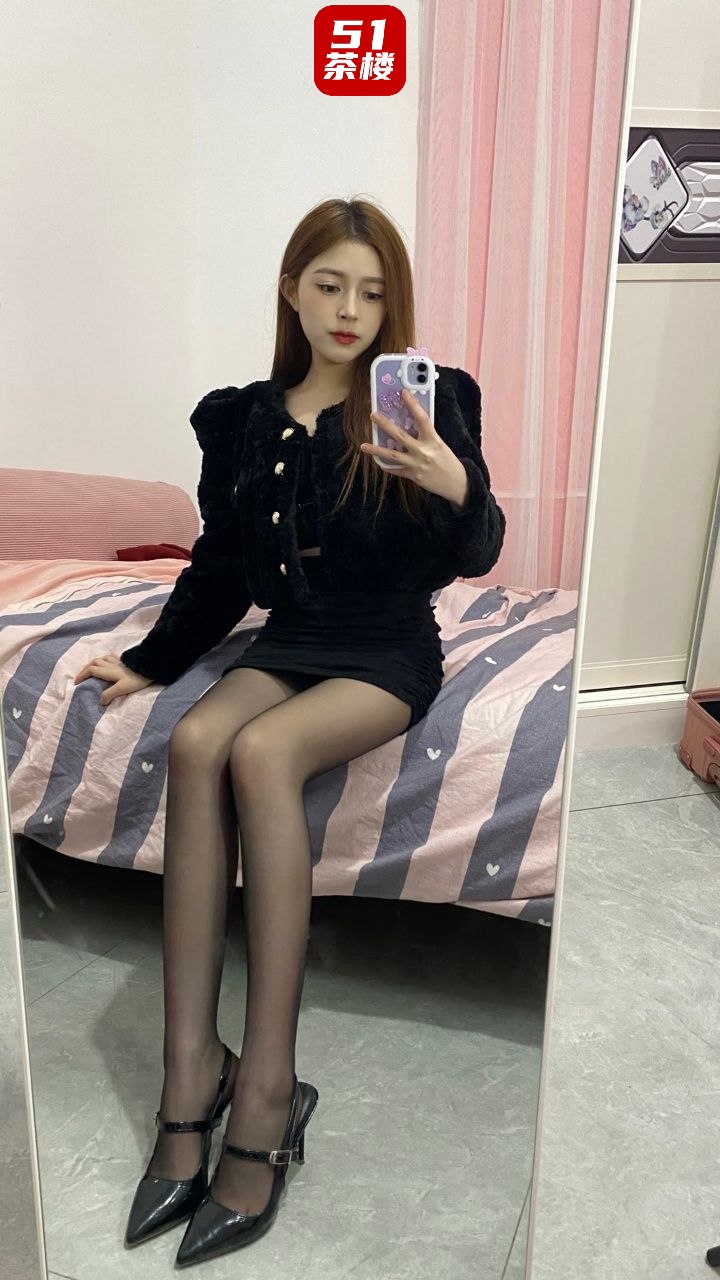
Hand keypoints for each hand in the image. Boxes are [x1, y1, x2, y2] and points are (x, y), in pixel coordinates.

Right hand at [73, 652, 155, 705]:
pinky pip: (111, 657)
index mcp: (108, 671)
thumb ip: (110, 694)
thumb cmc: (137, 679)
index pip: (91, 670)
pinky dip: (105, 659)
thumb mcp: (122, 688)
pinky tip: (106, 661)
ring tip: (91, 669)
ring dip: (93, 663)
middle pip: (94, 662)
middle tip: (81, 676)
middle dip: (85, 669)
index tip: (76, 682)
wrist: (151, 668)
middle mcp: (111, 664)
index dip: (82, 675)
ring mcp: (118, 661)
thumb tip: (100, 701)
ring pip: (101, 658)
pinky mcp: (125, 660)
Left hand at [363, 389, 468, 506]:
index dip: (413, 405)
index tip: (403, 393)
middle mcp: (424, 451)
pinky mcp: (413, 476)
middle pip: (401, 436)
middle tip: (373, 415)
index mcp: (433, 440)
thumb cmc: (448, 461)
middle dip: (385, 425)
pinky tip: (378, 461)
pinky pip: (396, 469)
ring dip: (376, 450)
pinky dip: (387, 465)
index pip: (422, 419)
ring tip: (363, 445)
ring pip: (393, 455)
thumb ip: (426, 435)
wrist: (455, 483)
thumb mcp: (439, 444)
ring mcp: (417, 464)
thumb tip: (410, 424)